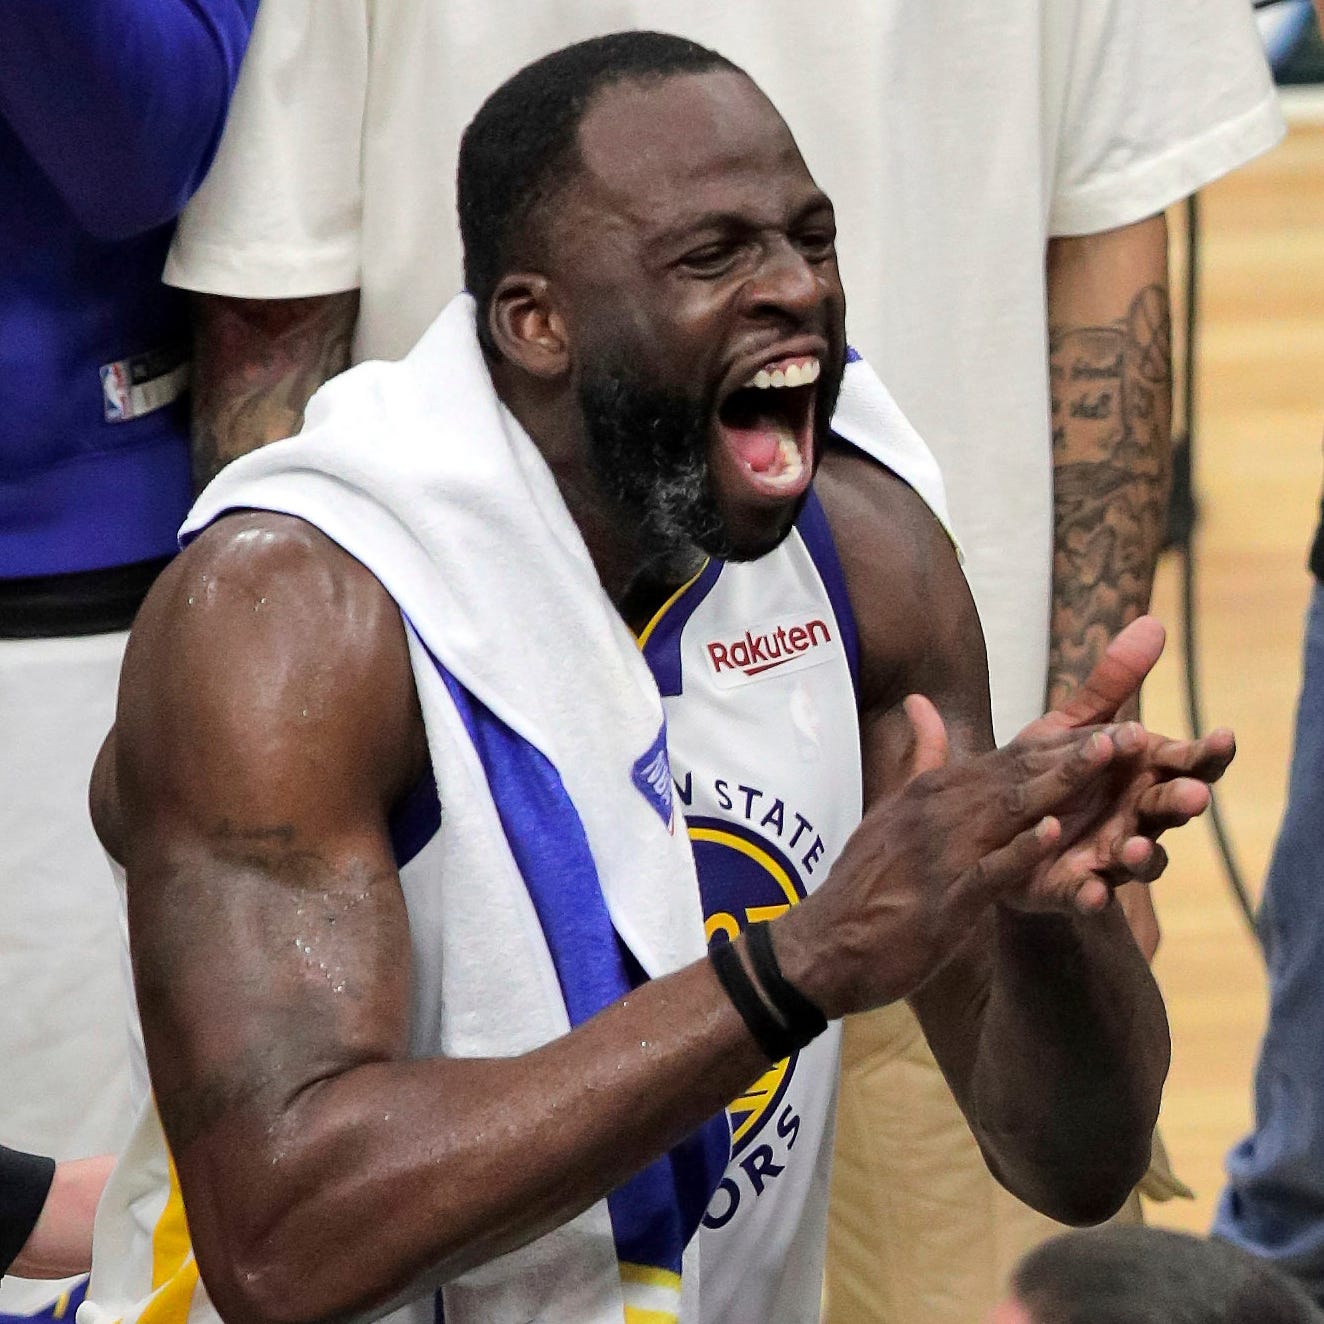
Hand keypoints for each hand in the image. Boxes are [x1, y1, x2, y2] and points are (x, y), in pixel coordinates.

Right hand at [774, 696, 1129, 1017]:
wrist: (824, 944)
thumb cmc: (865, 880)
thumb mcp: (891, 810)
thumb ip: (919, 758)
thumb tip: (919, 702)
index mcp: (932, 791)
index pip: (1007, 757)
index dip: (1062, 740)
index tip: (1114, 721)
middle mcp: (939, 812)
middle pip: (1018, 774)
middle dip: (1076, 751)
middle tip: (1132, 728)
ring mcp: (942, 854)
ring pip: (1009, 811)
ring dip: (1060, 784)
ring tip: (1106, 759)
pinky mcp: (944, 900)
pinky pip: (988, 871)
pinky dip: (1020, 851)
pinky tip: (1053, 834)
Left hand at [1016, 616, 1234, 911]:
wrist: (1002, 827)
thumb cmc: (1058, 772)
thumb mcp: (1075, 725)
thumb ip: (1111, 683)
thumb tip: (1153, 622)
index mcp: (1144, 776)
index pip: (1188, 763)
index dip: (1208, 754)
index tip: (1224, 736)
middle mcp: (1139, 819)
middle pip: (1170, 812)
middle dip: (1181, 804)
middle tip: (1192, 796)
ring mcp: (1111, 858)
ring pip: (1140, 862)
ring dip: (1143, 858)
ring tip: (1132, 850)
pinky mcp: (1076, 889)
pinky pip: (1088, 898)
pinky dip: (1091, 897)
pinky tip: (1090, 893)